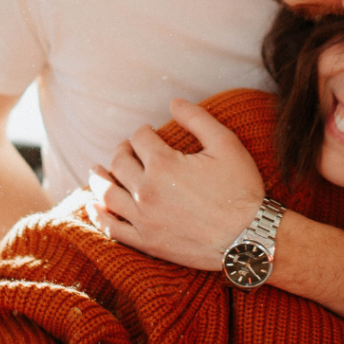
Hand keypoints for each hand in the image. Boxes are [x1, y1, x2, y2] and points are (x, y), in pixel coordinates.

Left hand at [86, 98, 264, 271]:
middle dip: (121, 151)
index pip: (139, 139)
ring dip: (99, 179)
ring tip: (96, 171)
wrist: (250, 238)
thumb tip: (173, 102)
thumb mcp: (226, 144)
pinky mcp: (147, 242)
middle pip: (119, 163)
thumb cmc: (242, 189)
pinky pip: (113, 229)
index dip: (142, 132)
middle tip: (125, 149)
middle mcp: (147, 191)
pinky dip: (99, 216)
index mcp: (164, 164)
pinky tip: (93, 206)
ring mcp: (144, 219)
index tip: (148, 132)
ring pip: (108, 194)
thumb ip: (197, 119)